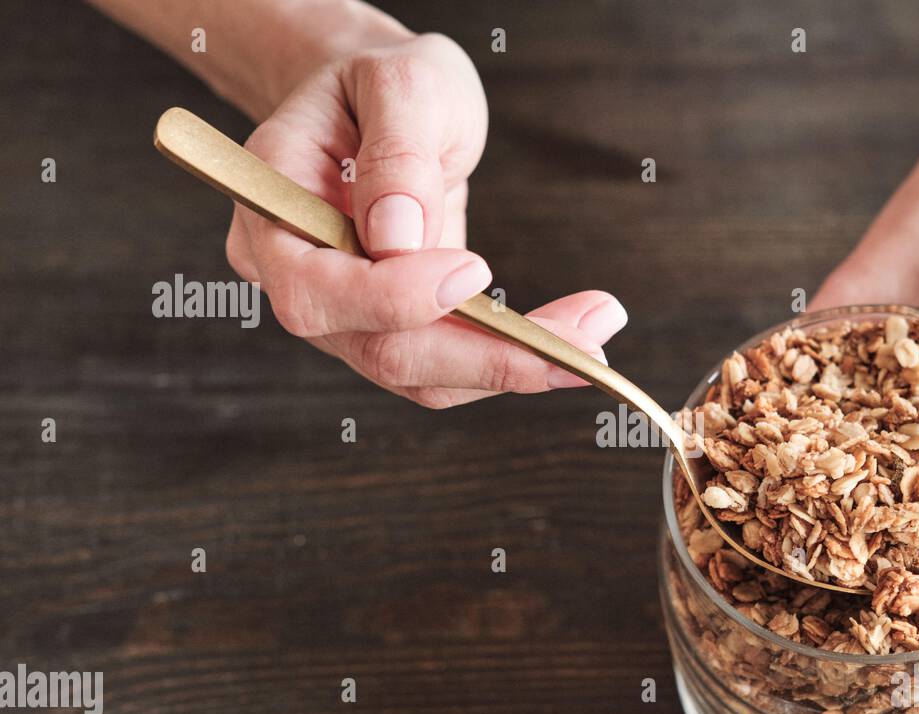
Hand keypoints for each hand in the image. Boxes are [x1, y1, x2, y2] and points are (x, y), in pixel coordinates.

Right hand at [225, 32, 626, 407]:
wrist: (379, 108)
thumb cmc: (381, 84)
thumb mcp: (399, 82)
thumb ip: (398, 152)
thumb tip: (397, 238)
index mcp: (273, 210)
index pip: (316, 290)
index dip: (395, 297)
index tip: (475, 270)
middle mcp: (296, 278)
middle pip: (380, 352)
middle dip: (486, 355)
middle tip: (583, 339)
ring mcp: (342, 315)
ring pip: (421, 376)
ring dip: (513, 366)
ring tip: (594, 335)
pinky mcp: (390, 330)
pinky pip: (446, 368)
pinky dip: (509, 362)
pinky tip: (568, 343)